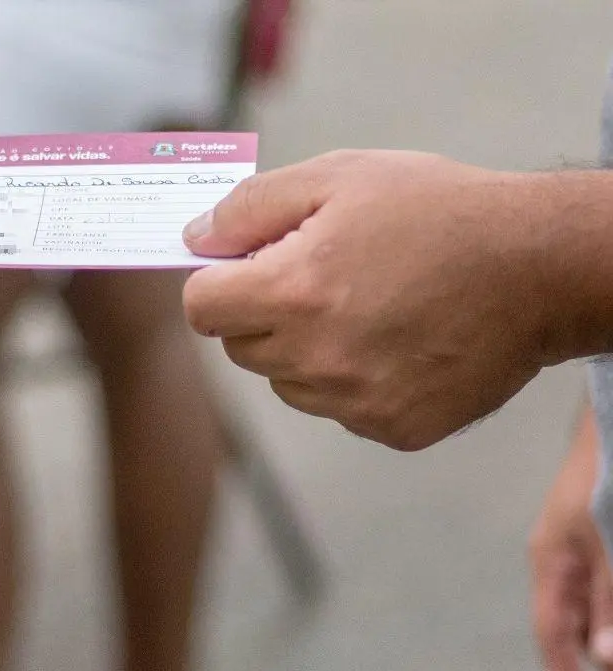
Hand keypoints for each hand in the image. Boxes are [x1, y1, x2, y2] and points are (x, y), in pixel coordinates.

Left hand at [181, 149, 603, 449]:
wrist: (541, 268)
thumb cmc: (439, 211)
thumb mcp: (339, 177)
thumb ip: (251, 208)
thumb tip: (194, 238)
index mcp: (293, 291)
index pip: (202, 308)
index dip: (217, 282)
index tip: (247, 267)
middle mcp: (317, 357)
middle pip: (240, 347)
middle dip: (260, 312)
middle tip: (317, 277)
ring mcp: (356, 401)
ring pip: (287, 383)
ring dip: (303, 350)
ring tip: (365, 306)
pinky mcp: (393, 428)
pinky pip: (340, 409)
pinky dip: (353, 380)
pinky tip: (397, 340)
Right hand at [532, 408, 612, 670]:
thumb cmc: (610, 476)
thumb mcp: (612, 540)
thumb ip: (609, 598)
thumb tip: (604, 658)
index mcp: (551, 562)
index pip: (552, 635)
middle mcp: (561, 559)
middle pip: (576, 626)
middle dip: (599, 659)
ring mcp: (584, 546)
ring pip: (596, 606)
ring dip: (610, 631)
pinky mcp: (603, 533)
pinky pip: (605, 584)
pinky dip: (612, 605)